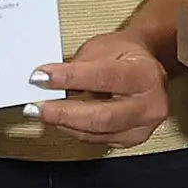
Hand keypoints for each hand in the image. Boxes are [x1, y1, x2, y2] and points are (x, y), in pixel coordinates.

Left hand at [31, 28, 173, 148]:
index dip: (69, 79)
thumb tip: (48, 81)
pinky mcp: (132, 139)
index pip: (102, 77)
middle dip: (64, 113)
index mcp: (145, 74)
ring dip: (65, 124)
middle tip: (37, 107)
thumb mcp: (101, 48)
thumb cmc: (124, 55)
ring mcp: (143, 126)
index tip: (41, 78)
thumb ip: (78, 65)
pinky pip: (98, 140)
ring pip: (97, 132)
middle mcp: (150, 104)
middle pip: (102, 116)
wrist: (144, 67)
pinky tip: (61, 121)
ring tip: (43, 113)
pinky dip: (75, 130)